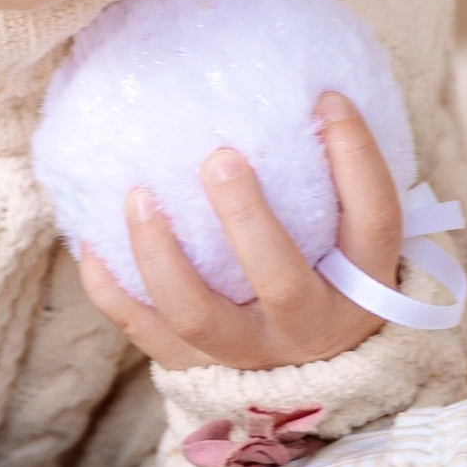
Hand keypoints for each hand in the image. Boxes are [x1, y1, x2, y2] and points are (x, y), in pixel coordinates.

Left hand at [76, 94, 408, 373]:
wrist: (308, 380)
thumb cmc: (329, 276)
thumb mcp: (353, 240)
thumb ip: (338, 180)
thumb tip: (311, 85)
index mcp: (365, 285)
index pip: (375, 220)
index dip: (357, 160)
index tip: (327, 100)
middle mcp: (309, 325)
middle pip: (281, 278)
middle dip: (246, 218)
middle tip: (218, 156)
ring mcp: (250, 354)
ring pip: (199, 314)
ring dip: (162, 254)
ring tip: (138, 194)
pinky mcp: (196, 367)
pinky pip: (145, 331)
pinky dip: (113, 288)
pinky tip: (92, 241)